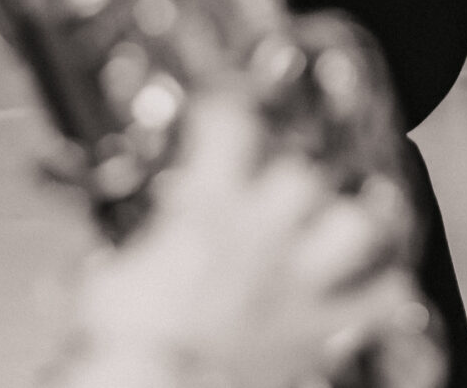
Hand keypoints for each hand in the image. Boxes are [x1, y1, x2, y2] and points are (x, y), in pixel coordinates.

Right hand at [60, 98, 428, 387]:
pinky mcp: (321, 325)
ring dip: (353, 219)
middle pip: (304, 173)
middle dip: (294, 170)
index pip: (232, 126)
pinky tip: (384, 284)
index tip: (223, 107)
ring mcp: (299, 278)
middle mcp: (263, 233)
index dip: (229, 106)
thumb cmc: (128, 341)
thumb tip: (79, 271)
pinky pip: (381, 298)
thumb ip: (107, 264)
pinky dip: (387, 290)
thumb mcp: (102, 285)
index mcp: (208, 210)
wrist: (157, 386)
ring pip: (355, 223)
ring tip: (350, 215)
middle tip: (280, 176)